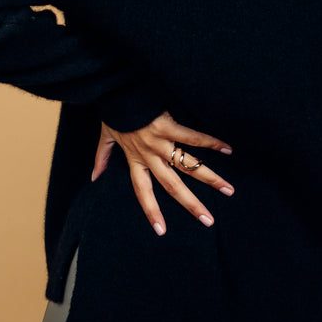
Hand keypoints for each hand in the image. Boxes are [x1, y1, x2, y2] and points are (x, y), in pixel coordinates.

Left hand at [92, 111, 233, 235]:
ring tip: (228, 189)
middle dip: (191, 204)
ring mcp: (160, 142)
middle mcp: (149, 156)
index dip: (151, 211)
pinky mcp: (168, 125)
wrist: (115, 89)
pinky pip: (192, 137)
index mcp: (135, 160)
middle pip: (172, 186)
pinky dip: (211, 142)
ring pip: (188, 165)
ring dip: (210, 178)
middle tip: (208, 221)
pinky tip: (227, 149)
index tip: (161, 231)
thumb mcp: (105, 137)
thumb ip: (101, 158)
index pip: (142, 192)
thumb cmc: (113, 112)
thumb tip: (93, 178)